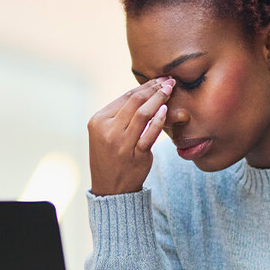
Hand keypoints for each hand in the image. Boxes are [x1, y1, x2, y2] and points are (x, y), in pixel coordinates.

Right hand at [87, 77, 174, 194]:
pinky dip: (159, 120)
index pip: (125, 97)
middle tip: (169, 81)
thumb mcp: (106, 133)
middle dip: (154, 88)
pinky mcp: (135, 155)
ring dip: (159, 98)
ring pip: (143, 114)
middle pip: (134, 101)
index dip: (144, 86)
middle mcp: (107, 131)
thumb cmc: (111, 157)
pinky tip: (166, 110)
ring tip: (170, 90)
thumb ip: (120, 114)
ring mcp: (121, 144)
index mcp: (98, 121)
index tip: (158, 79)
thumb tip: (144, 91)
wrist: (111, 189)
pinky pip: (150, 134)